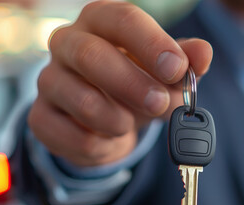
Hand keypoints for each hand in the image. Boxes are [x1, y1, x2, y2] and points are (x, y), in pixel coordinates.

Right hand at [28, 1, 212, 166]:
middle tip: (161, 104)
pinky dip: (99, 145)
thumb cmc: (139, 82)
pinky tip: (109, 138)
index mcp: (101, 22)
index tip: (177, 70)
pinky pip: (69, 135)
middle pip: (91, 55)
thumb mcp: (165, 71)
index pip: (122, 19)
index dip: (152, 44)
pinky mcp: (40, 116)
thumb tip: (203, 53)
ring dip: (117, 119)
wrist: (107, 115)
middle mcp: (68, 44)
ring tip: (131, 123)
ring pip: (80, 100)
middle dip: (132, 83)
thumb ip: (185, 61)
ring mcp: (49, 80)